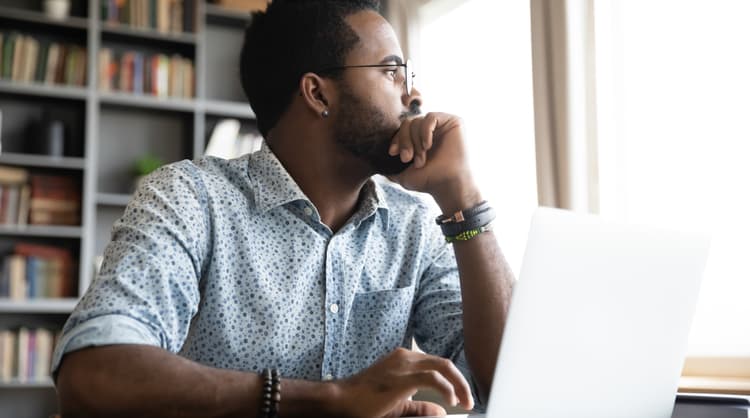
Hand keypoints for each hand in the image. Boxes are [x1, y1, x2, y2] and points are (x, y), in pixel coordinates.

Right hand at [331, 347, 473, 417]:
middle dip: (461, 382)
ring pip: (443, 367)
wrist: (341, 400)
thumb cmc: (364, 401)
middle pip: (444, 363)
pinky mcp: (403, 376)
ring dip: (459, 385)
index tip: (461, 396)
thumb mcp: (397, 405)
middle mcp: (406, 357)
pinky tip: (451, 401)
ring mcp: (404, 364)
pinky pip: (434, 378)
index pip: (437, 364)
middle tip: (469, 401)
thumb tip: (441, 412)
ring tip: (465, 402)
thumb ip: (419, 407)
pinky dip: (447, 389)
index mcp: (404, 359)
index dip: (454, 380)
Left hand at [387, 113, 480, 212]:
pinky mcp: (453, 121)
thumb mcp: (402, 174)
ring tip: (421, 158)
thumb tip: (375, 163)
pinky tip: (427, 146)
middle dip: (404, 141)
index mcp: (420, 138)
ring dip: (415, 141)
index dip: (396, 139)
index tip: (392, 153)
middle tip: (407, 159)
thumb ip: (390, 166)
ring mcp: (442, 125)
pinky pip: (430, 117)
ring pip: (417, 121)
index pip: (402, 129)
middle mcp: (431, 130)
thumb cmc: (429, 180)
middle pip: (407, 123)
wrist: (447, 185)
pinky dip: (425, 131)